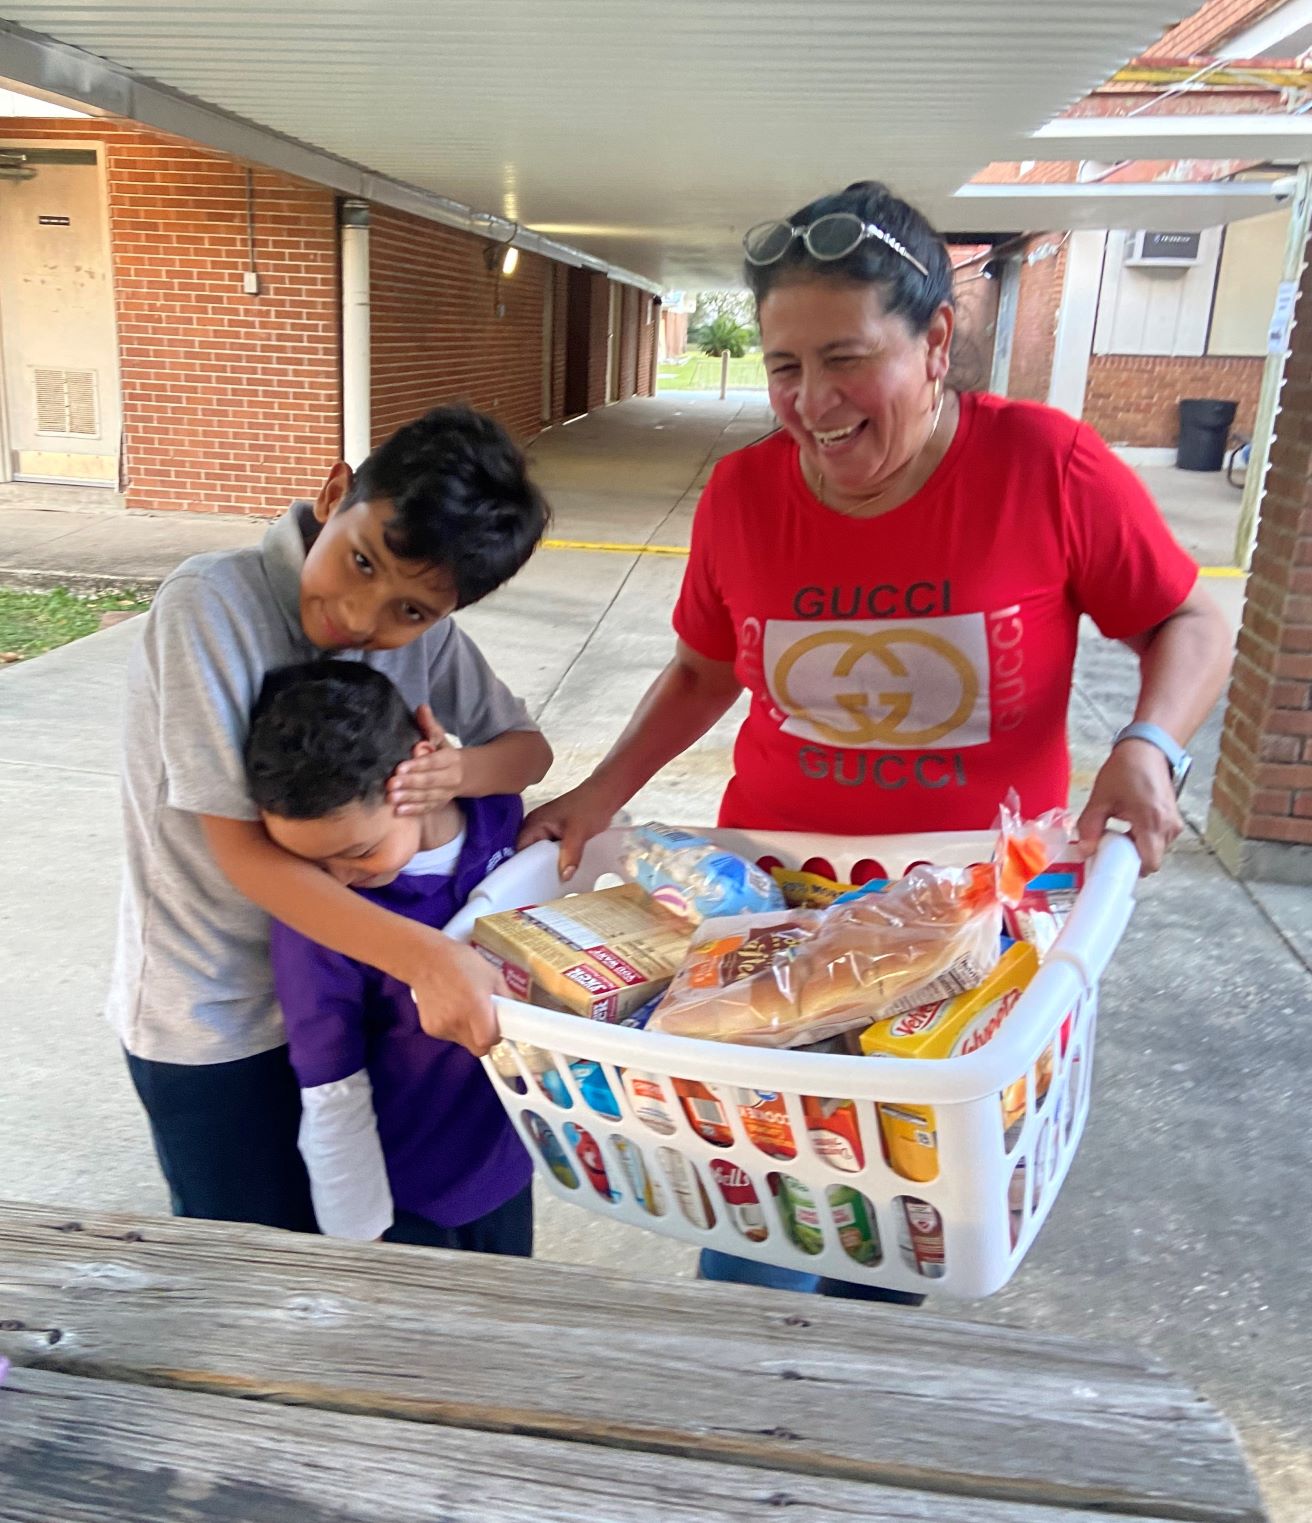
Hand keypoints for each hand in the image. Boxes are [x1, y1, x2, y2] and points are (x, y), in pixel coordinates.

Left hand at [388, 704, 462, 815]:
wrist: (469, 775)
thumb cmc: (447, 754)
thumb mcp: (441, 739)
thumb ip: (429, 725)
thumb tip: (421, 707)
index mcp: (450, 759)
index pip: (433, 762)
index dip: (418, 765)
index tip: (400, 767)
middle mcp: (450, 777)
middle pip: (430, 781)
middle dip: (410, 783)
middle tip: (391, 784)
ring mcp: (445, 793)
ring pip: (428, 797)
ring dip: (409, 798)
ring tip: (392, 798)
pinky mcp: (440, 804)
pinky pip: (428, 809)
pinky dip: (414, 811)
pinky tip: (399, 811)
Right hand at [407, 932, 507, 1054]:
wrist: (425, 959)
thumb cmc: (462, 962)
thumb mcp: (492, 974)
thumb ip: (505, 997)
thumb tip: (511, 1014)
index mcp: (475, 1008)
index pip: (488, 1041)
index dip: (495, 1037)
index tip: (497, 1026)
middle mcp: (457, 1022)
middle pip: (477, 1048)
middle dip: (484, 1038)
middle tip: (483, 1020)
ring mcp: (441, 1027)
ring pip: (463, 1041)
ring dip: (468, 1031)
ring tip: (462, 1007)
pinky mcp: (429, 1029)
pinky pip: (449, 1035)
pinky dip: (453, 1026)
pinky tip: (448, 1007)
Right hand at [519, 777, 621, 880]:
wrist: (605, 797)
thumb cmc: (590, 806)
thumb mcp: (579, 832)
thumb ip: (570, 854)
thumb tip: (564, 876)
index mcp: (533, 823)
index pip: (518, 850)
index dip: (521, 867)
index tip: (525, 885)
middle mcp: (534, 828)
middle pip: (526, 855)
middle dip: (533, 870)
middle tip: (539, 888)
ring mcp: (545, 832)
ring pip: (539, 856)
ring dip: (545, 867)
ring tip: (548, 885)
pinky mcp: (555, 837)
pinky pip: (549, 853)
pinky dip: (554, 862)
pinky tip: (559, 873)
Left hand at [1076, 739, 1182, 875]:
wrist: (1147, 748)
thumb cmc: (1125, 770)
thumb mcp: (1100, 799)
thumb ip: (1090, 827)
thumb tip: (1086, 851)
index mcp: (1152, 823)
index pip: (1149, 864)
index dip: (1130, 869)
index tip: (1112, 864)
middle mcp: (1169, 826)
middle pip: (1151, 858)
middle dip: (1130, 856)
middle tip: (1110, 845)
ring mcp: (1174, 822)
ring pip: (1155, 848)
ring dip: (1137, 845)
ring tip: (1119, 830)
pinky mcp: (1173, 818)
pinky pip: (1159, 838)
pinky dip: (1144, 837)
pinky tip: (1129, 824)